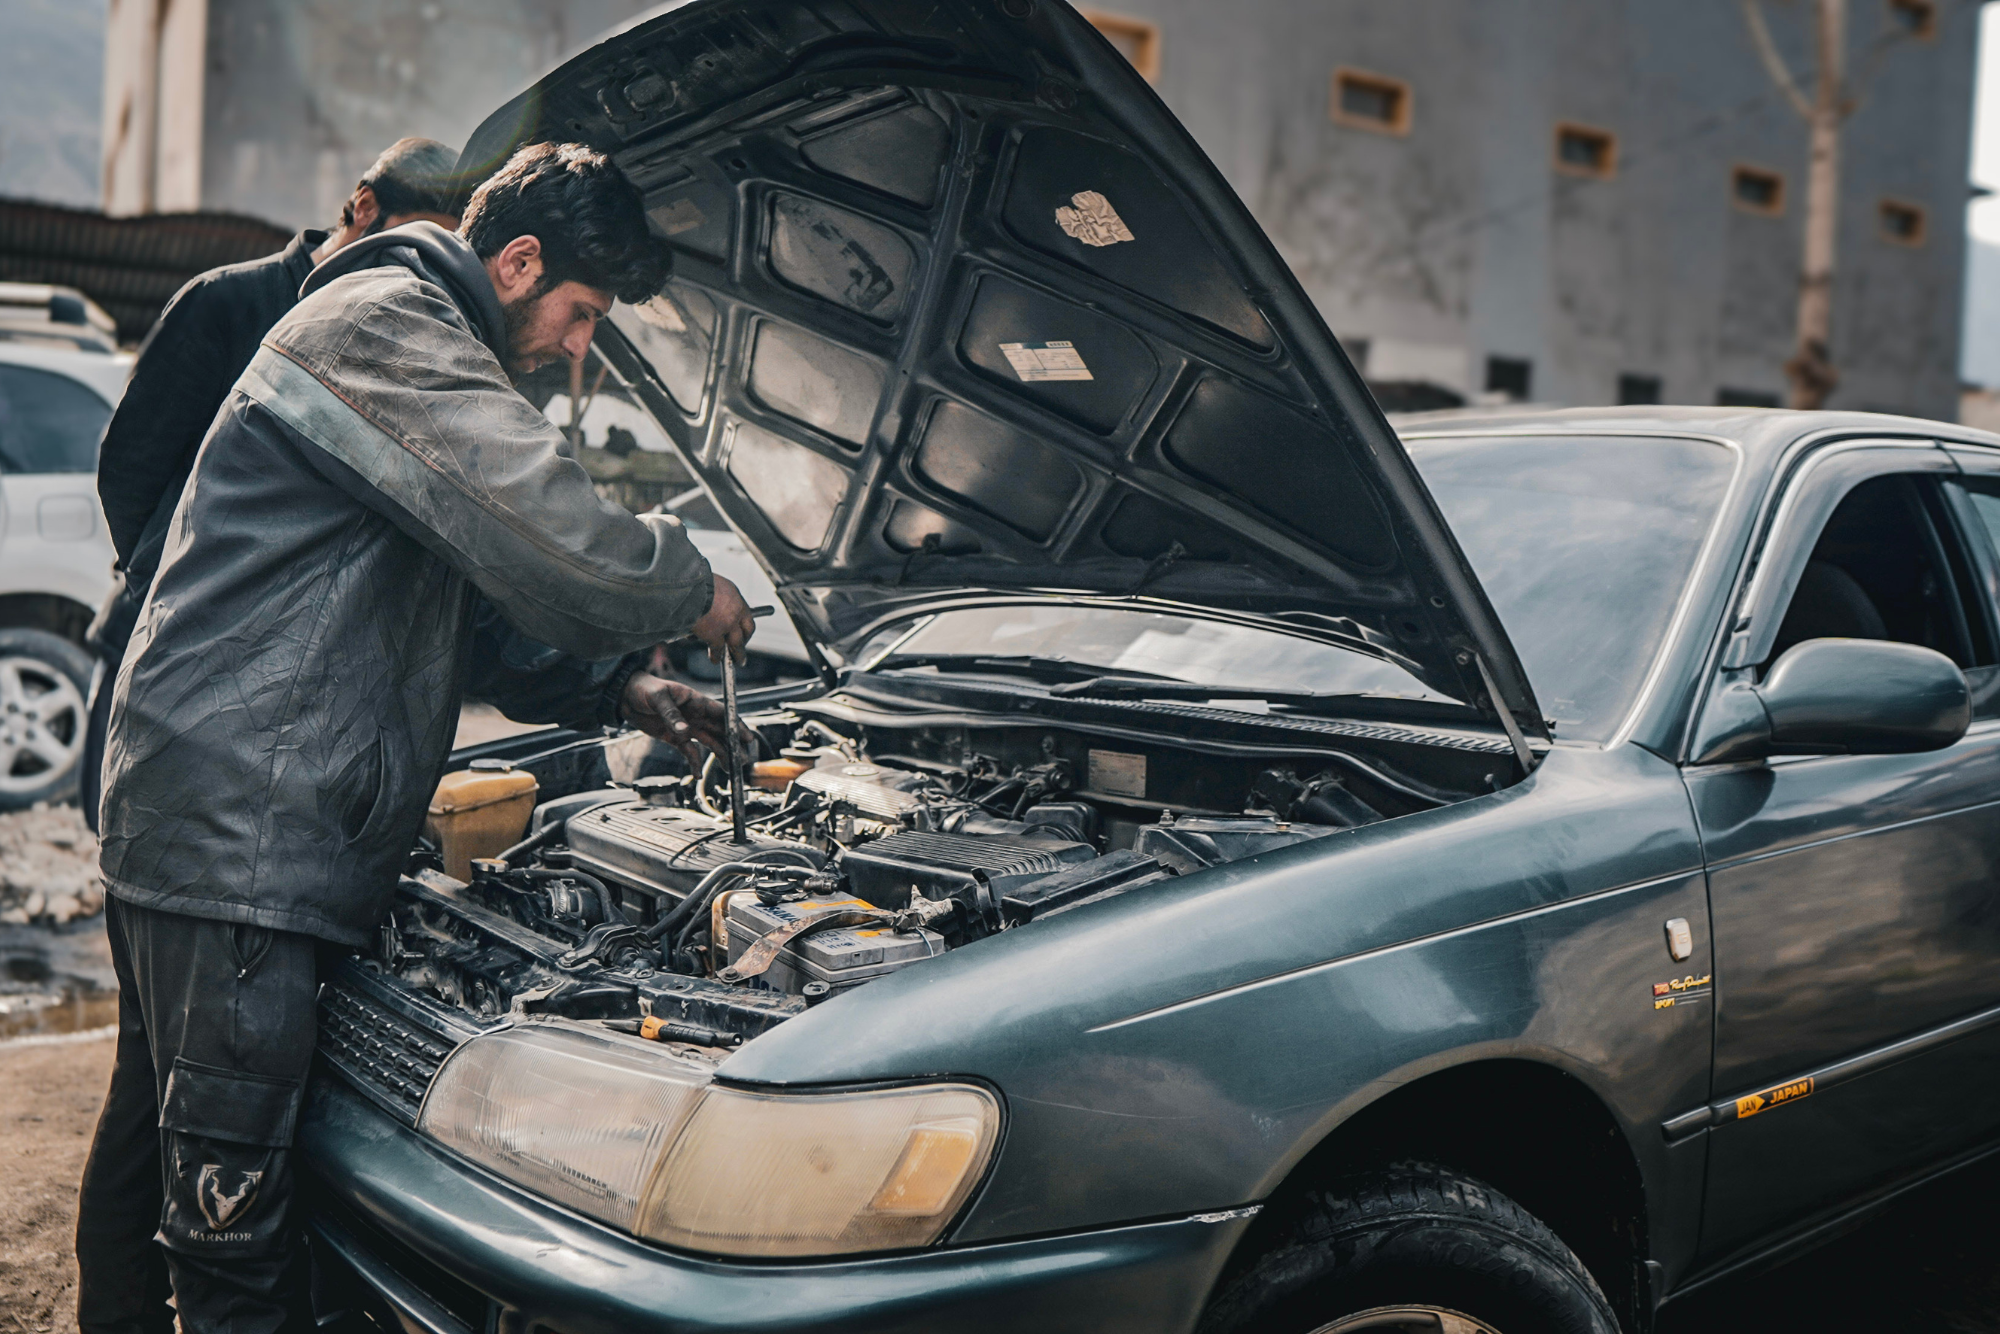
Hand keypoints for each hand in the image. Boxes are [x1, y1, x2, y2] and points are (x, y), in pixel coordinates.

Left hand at [620, 672, 753, 766]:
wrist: (625, 696)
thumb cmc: (643, 689)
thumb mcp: (658, 697)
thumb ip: (671, 714)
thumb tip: (683, 730)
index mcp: (695, 701)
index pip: (722, 713)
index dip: (736, 725)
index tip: (747, 738)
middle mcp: (695, 715)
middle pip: (720, 730)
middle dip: (733, 744)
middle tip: (743, 759)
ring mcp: (687, 727)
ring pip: (710, 742)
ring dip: (720, 755)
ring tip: (730, 768)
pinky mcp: (675, 738)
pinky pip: (690, 752)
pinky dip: (695, 763)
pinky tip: (698, 775)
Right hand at [689, 575, 755, 664]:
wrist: (686, 587)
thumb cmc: (692, 582)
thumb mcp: (710, 585)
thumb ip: (714, 597)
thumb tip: (708, 604)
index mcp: (735, 596)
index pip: (747, 614)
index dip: (745, 626)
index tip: (744, 633)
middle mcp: (735, 611)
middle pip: (746, 631)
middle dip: (744, 642)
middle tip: (743, 650)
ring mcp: (727, 624)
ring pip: (736, 644)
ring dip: (737, 654)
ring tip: (737, 660)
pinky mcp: (714, 634)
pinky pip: (718, 649)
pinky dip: (716, 655)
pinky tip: (715, 659)